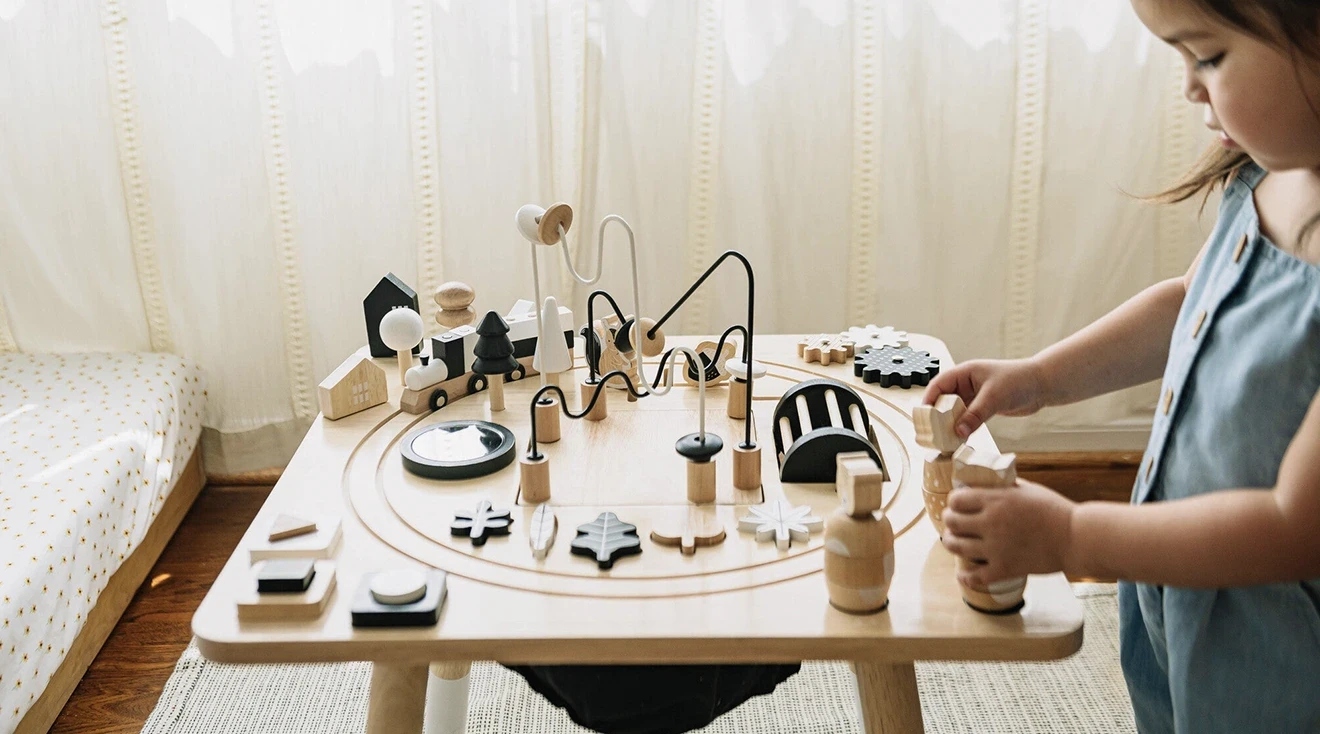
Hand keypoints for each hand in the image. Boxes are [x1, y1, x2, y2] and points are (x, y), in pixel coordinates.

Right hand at [921, 358, 1049, 438]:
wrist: (1043, 385)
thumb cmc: (1019, 381)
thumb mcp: (994, 398)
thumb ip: (975, 415)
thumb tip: (958, 432)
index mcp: (965, 372)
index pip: (938, 385)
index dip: (928, 400)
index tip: (923, 416)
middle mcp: (967, 383)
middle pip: (944, 399)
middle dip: (937, 415)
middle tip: (931, 432)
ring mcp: (975, 395)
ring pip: (955, 410)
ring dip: (950, 424)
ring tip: (944, 439)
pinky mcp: (983, 406)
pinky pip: (967, 418)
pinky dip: (963, 427)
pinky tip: (960, 439)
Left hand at [940, 479, 1075, 584]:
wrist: (1076, 538)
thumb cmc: (1055, 510)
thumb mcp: (1026, 489)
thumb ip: (1003, 488)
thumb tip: (985, 485)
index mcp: (996, 500)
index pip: (956, 500)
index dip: (953, 502)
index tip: (956, 505)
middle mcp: (991, 523)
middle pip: (952, 522)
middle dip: (949, 521)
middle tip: (952, 523)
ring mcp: (996, 548)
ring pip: (957, 547)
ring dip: (951, 543)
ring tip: (952, 541)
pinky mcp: (1005, 568)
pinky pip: (975, 577)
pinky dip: (965, 577)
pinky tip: (962, 574)